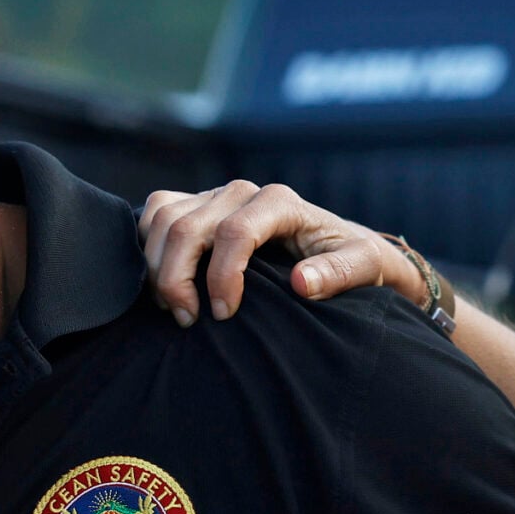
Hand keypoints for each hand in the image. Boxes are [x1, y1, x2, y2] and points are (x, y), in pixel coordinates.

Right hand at [137, 180, 420, 324]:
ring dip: (157, 266)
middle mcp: (243, 192)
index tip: (224, 316)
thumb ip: (340, 273)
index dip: (221, 277)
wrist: (344, 248)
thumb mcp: (366, 267)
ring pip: (164, 218)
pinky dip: (148, 246)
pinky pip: (157, 212)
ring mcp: (216, 196)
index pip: (234, 232)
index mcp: (281, 203)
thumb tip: (302, 282)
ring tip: (176, 309)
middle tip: (187, 321)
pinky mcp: (198, 205)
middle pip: (187, 227)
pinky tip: (164, 282)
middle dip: (177, 278)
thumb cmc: (356, 260)